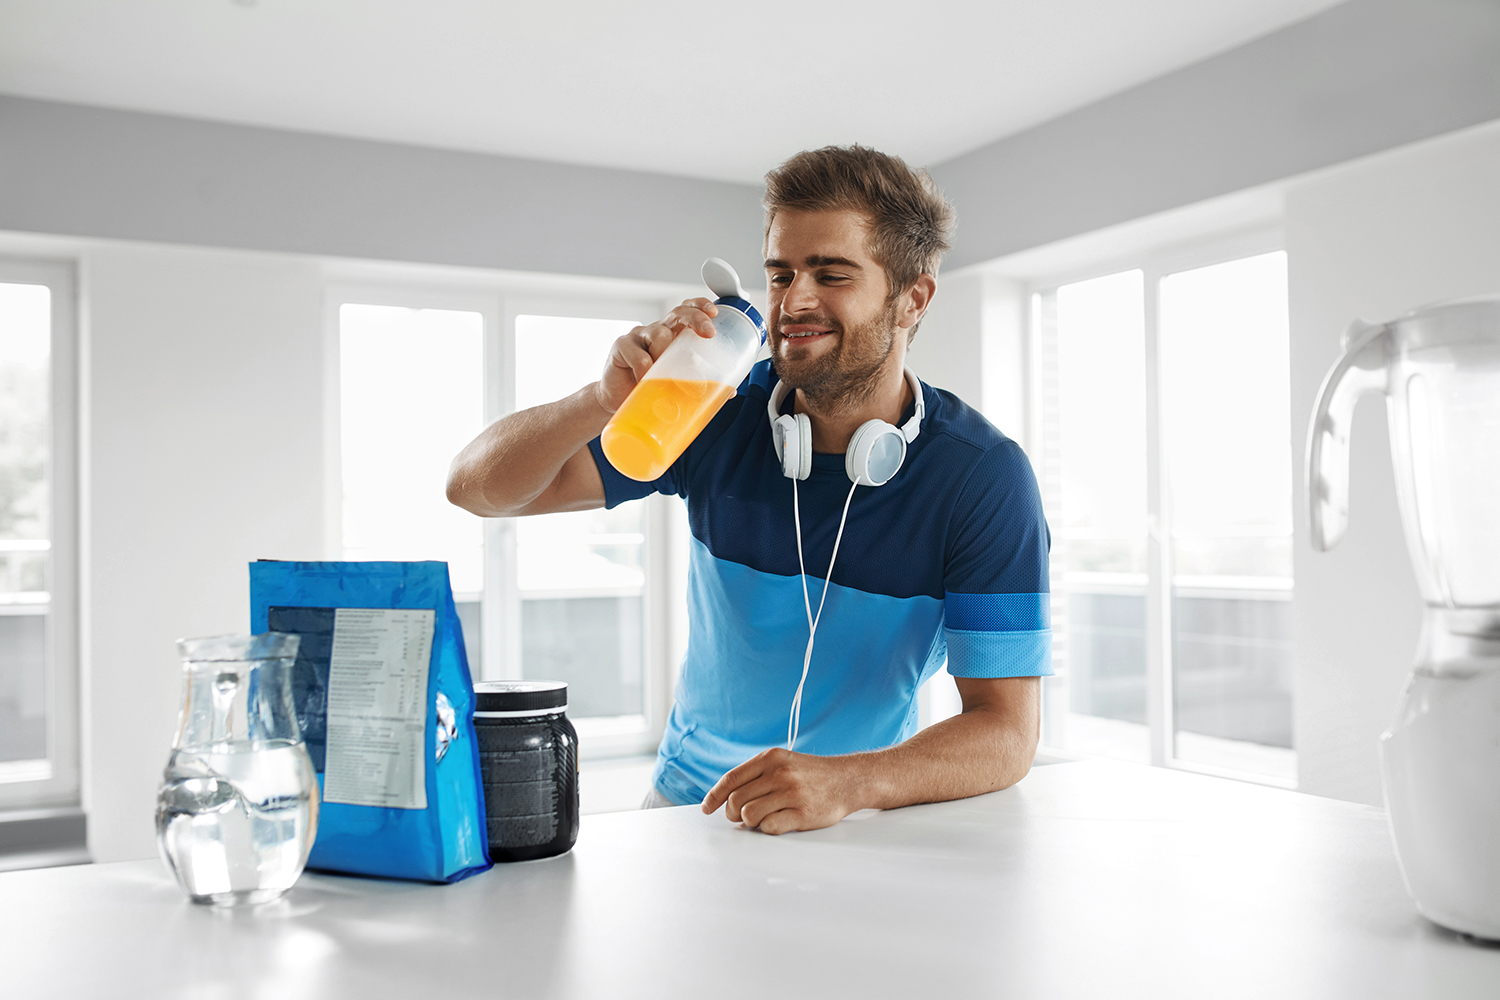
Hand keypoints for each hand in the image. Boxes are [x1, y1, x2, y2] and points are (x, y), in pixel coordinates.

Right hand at [595, 298, 717, 412]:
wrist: (617, 401)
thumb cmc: (648, 388)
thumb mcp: (676, 383)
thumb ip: (699, 383)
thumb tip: (730, 391)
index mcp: (673, 336)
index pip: (688, 311)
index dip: (701, 306)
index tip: (714, 313)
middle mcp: (657, 331)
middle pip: (678, 313)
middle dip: (696, 318)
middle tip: (708, 333)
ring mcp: (638, 336)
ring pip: (660, 335)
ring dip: (666, 354)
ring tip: (663, 375)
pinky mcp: (621, 346)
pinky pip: (638, 354)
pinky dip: (645, 369)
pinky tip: (644, 380)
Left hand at [700, 747, 865, 834]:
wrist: (848, 780)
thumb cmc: (812, 774)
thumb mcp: (783, 762)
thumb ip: (756, 774)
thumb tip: (725, 797)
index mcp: (771, 759)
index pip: (731, 779)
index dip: (714, 796)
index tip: (708, 808)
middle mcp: (780, 774)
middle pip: (736, 800)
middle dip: (732, 814)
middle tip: (740, 817)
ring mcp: (791, 794)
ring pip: (749, 815)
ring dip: (750, 822)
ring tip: (761, 819)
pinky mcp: (802, 814)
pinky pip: (769, 827)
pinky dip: (767, 829)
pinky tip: (777, 822)